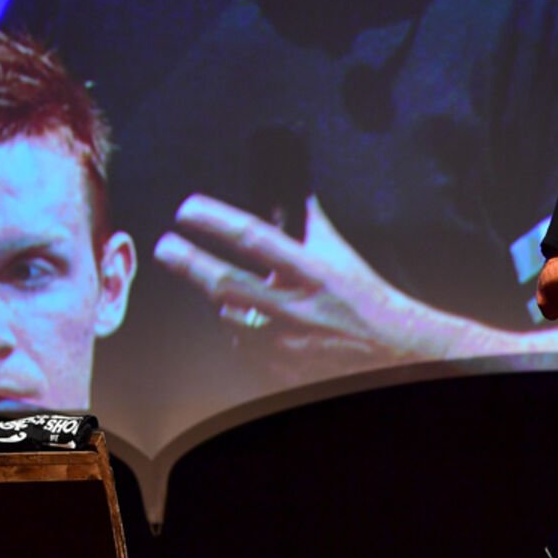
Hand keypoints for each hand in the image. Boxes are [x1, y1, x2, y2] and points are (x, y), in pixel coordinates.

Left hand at [154, 193, 446, 383]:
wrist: (391, 350)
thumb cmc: (363, 297)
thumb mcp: (337, 252)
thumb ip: (307, 218)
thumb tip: (285, 186)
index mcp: (311, 272)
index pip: (253, 238)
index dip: (214, 221)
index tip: (186, 209)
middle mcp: (295, 309)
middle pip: (226, 284)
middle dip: (189, 264)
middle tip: (166, 247)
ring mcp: (285, 345)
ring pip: (229, 319)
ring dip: (223, 302)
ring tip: (229, 292)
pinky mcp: (279, 371)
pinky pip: (243, 348)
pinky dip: (243, 333)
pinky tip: (256, 324)